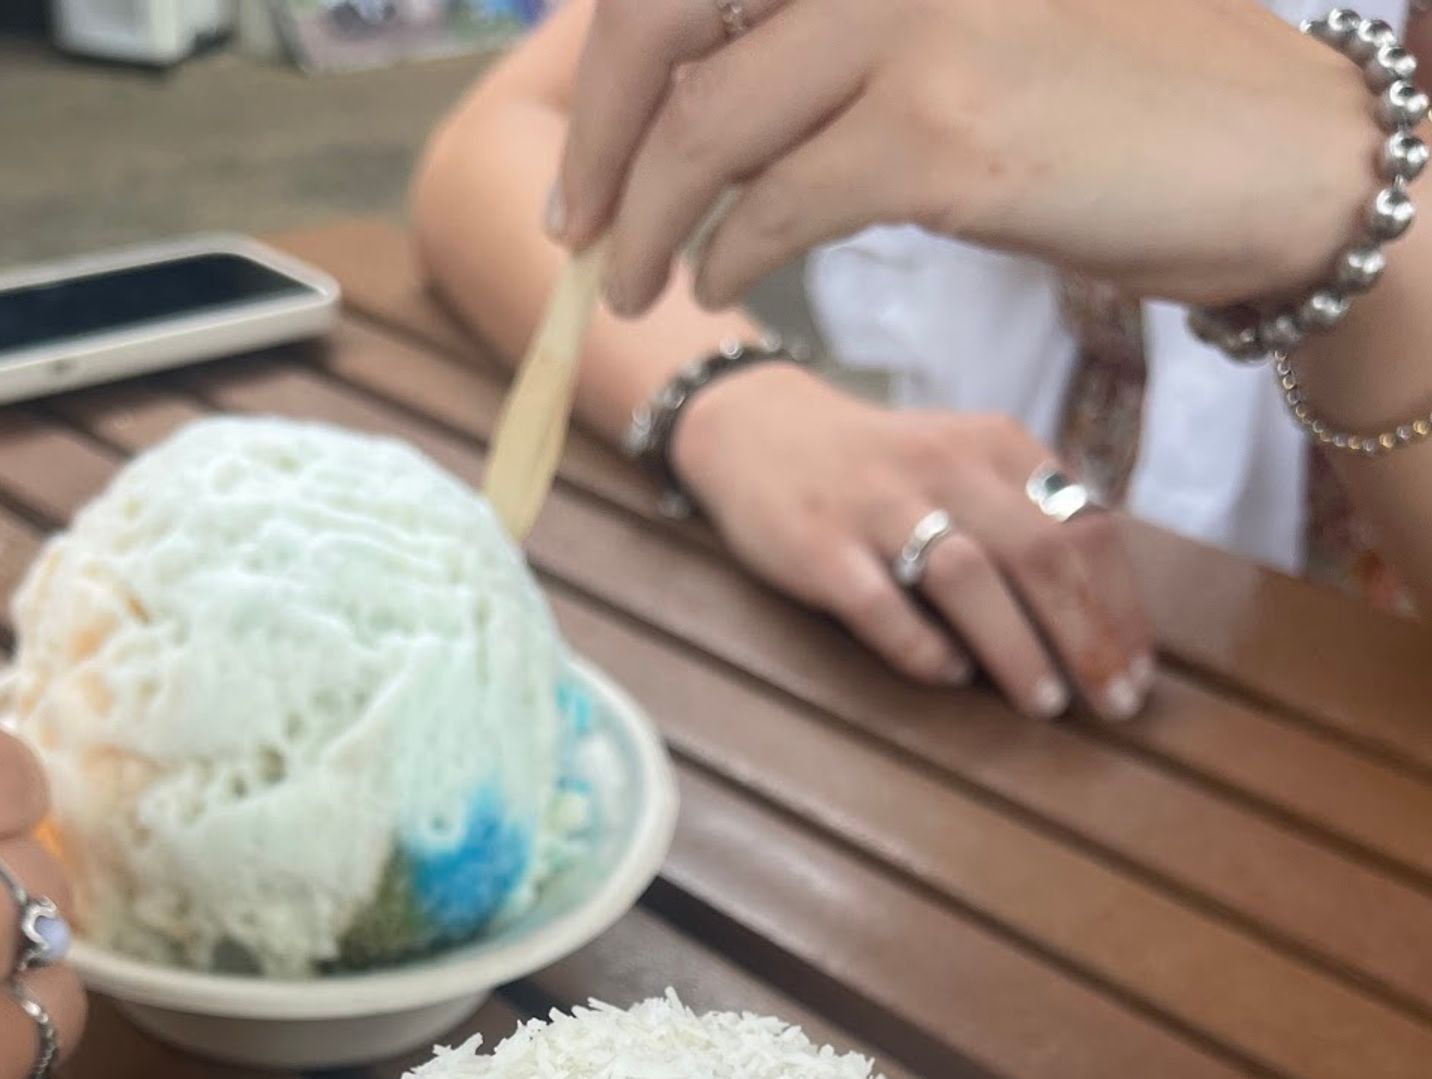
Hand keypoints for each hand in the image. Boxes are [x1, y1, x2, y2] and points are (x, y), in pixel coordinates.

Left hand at [555, 0, 1378, 321]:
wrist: (1266, 153)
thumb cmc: (1116, 95)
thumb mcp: (960, 24)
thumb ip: (840, 31)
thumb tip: (704, 92)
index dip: (617, 54)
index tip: (593, 144)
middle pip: (664, 15)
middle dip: (602, 134)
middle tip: (580, 226)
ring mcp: (912, 21)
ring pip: (708, 127)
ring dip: (648, 221)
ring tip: (636, 281)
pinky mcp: (938, 132)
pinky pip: (776, 205)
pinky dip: (728, 256)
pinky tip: (719, 284)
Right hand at [672, 364, 1151, 716]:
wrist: (759, 431)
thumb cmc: (883, 471)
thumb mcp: (967, 465)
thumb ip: (1027, 517)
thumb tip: (1101, 613)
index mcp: (997, 447)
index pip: (1085, 526)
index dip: (1122, 606)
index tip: (1140, 672)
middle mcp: (946, 467)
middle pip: (1041, 554)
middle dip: (1089, 636)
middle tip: (1114, 704)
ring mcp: (879, 507)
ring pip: (968, 577)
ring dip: (1017, 648)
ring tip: (1044, 704)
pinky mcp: (820, 547)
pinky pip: (879, 604)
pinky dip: (921, 646)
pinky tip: (950, 677)